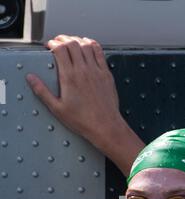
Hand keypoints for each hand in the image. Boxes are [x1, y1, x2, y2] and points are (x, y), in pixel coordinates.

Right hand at [27, 35, 144, 174]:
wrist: (105, 126)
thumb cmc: (83, 121)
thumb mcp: (57, 109)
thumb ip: (43, 92)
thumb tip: (31, 79)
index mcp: (69, 78)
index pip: (60, 49)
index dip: (53, 43)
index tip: (49, 46)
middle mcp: (83, 71)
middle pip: (72, 43)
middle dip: (63, 39)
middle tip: (58, 42)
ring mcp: (96, 71)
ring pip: (86, 45)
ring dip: (77, 40)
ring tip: (71, 42)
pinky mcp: (106, 74)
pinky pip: (99, 52)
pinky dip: (92, 45)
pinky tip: (88, 46)